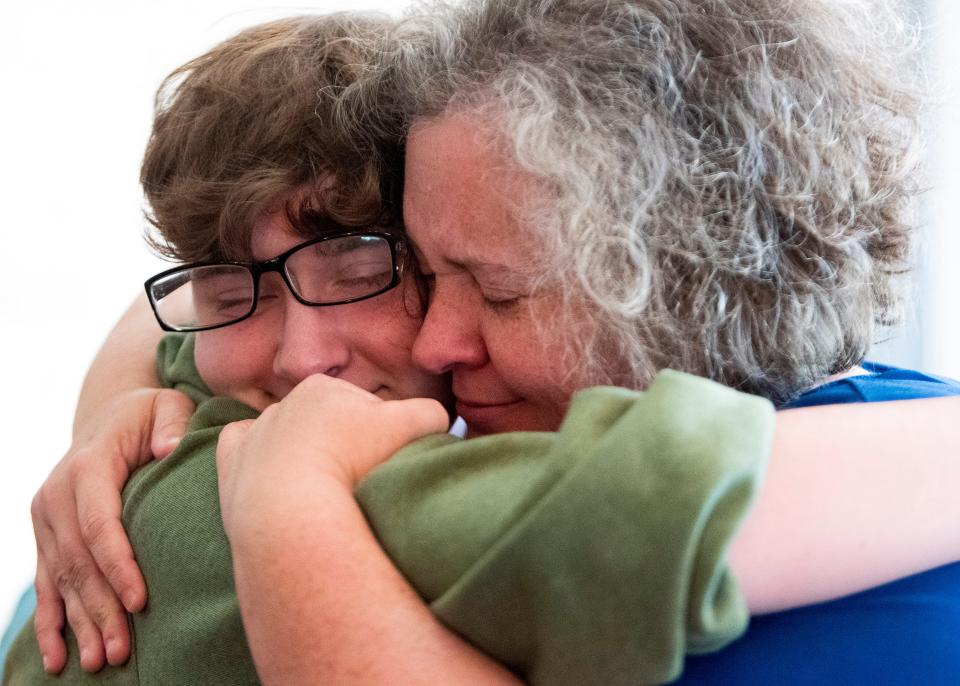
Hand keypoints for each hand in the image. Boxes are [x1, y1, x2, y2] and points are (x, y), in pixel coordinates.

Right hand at [31, 388, 193, 673]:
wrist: (111, 415)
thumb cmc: (149, 415)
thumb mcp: (166, 406)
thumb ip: (172, 424)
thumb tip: (170, 450)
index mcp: (88, 465)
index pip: (100, 523)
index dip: (118, 564)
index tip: (141, 600)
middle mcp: (57, 494)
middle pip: (79, 562)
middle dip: (101, 609)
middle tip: (123, 650)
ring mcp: (47, 518)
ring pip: (62, 580)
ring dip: (80, 624)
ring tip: (102, 661)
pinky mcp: (46, 536)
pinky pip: (46, 584)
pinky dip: (51, 622)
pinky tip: (59, 658)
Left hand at [215, 374, 447, 540]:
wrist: (292, 513)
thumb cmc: (355, 463)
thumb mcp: (414, 427)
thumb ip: (432, 413)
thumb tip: (435, 420)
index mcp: (324, 387)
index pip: (365, 408)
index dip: (381, 435)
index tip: (383, 462)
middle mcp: (283, 403)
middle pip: (327, 424)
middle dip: (344, 445)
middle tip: (358, 480)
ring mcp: (254, 435)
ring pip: (288, 439)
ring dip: (305, 459)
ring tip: (322, 493)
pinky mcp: (231, 465)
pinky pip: (243, 450)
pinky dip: (256, 460)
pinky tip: (276, 481)